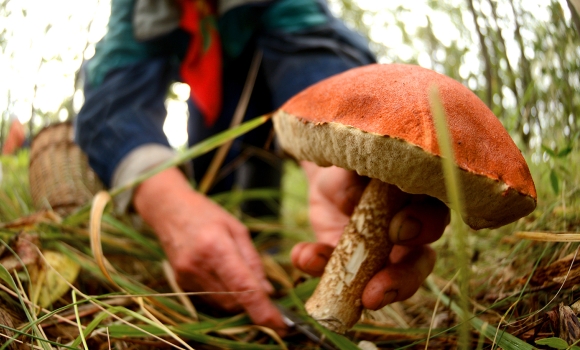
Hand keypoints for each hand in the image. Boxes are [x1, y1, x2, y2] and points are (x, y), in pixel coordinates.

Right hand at [133, 168, 285, 332]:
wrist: (168, 209)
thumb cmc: (207, 214)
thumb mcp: (237, 229)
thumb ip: (253, 261)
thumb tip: (268, 291)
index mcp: (216, 246)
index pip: (243, 287)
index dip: (263, 309)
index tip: (281, 323)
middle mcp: (198, 266)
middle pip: (234, 301)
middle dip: (252, 302)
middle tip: (264, 290)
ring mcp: (186, 276)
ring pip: (222, 304)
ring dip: (238, 299)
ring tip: (239, 275)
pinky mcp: (180, 283)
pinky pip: (209, 299)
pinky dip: (223, 294)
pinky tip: (222, 275)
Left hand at [291, 162, 449, 309]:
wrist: (330, 174)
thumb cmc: (355, 163)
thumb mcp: (356, 162)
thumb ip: (360, 179)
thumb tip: (353, 203)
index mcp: (421, 202)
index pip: (435, 218)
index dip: (423, 228)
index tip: (398, 232)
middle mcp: (410, 236)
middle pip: (418, 264)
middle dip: (400, 281)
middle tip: (375, 292)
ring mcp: (382, 256)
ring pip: (386, 281)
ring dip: (365, 291)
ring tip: (343, 295)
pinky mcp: (352, 266)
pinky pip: (337, 275)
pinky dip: (315, 264)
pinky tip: (303, 255)